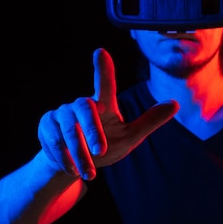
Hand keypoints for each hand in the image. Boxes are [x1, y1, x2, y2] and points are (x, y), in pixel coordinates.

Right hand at [38, 48, 178, 179]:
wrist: (73, 165)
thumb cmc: (104, 147)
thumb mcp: (129, 137)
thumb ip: (149, 121)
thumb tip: (175, 104)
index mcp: (103, 104)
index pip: (104, 84)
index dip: (103, 69)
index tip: (100, 51)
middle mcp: (80, 104)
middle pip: (84, 108)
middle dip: (93, 130)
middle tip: (101, 152)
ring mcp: (61, 114)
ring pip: (69, 128)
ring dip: (79, 152)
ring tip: (89, 172)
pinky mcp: (47, 126)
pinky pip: (53, 139)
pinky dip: (64, 156)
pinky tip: (72, 169)